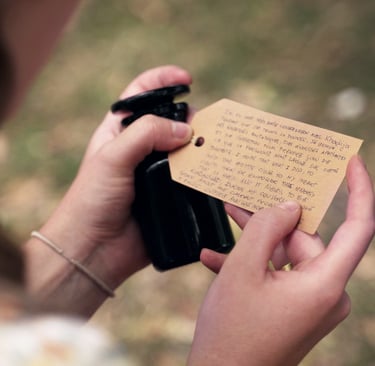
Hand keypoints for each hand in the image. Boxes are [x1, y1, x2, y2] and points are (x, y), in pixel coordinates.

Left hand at [25, 65, 192, 314]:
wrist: (94, 250)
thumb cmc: (92, 200)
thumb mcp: (113, 157)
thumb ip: (147, 135)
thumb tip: (186, 130)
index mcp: (120, 132)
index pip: (142, 95)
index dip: (163, 81)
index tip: (186, 80)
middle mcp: (140, 149)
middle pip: (170, 121)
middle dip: (189, 118)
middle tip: (202, 126)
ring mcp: (156, 173)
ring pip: (185, 150)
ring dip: (200, 146)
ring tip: (215, 146)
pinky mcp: (170, 195)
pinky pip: (191, 179)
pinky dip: (204, 173)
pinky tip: (214, 172)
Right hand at [189, 156, 373, 365]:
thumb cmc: (232, 330)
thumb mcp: (243, 268)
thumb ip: (266, 226)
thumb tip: (288, 206)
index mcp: (324, 284)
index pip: (359, 226)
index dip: (360, 189)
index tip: (350, 162)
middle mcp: (325, 293)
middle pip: (305, 239)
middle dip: (273, 219)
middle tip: (247, 196)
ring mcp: (309, 302)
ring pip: (286, 253)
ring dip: (256, 240)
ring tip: (228, 218)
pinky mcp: (292, 307)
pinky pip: (276, 273)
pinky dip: (250, 264)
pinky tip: (214, 258)